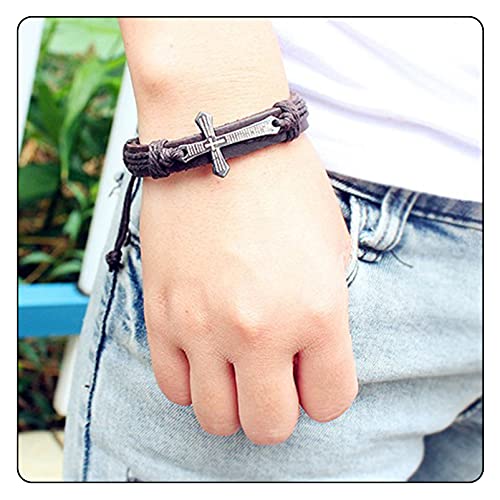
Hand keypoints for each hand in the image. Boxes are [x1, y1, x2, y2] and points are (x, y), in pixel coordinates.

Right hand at [140, 135, 357, 444]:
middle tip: (276, 379)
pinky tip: (205, 352)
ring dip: (233, 403)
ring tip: (237, 369)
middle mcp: (259, 330)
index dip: (324, 393)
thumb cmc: (282, 182)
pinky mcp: (161, 314)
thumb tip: (307, 352)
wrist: (219, 136)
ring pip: (216, 419)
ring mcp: (202, 326)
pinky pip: (173, 387)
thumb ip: (325, 314)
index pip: (329, 402)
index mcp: (317, 312)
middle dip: (278, 410)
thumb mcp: (332, 248)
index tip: (313, 375)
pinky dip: (193, 382)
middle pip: (269, 427)